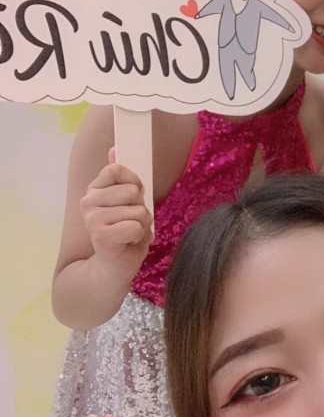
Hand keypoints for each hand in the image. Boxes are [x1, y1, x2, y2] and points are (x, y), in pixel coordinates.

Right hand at [80, 155, 152, 277]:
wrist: (112, 268)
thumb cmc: (124, 234)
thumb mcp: (127, 203)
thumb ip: (122, 178)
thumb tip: (115, 148)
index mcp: (95, 190)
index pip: (117, 169)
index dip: (134, 183)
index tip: (132, 200)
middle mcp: (88, 201)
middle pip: (133, 190)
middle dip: (141, 209)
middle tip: (130, 223)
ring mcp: (93, 217)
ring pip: (139, 211)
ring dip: (141, 225)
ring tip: (129, 235)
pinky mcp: (101, 234)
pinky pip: (136, 226)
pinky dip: (139, 236)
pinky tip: (127, 243)